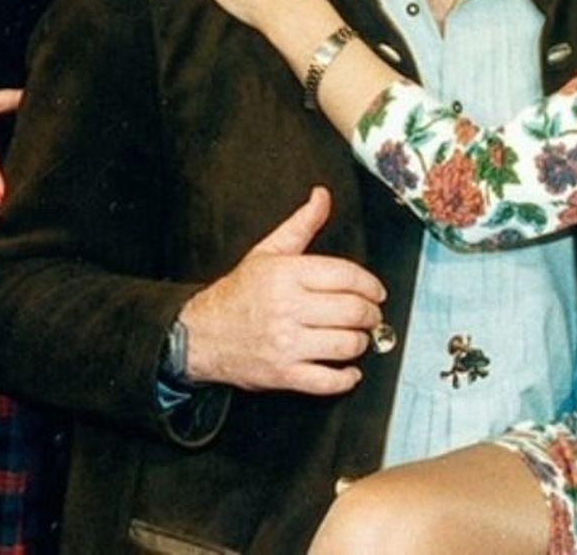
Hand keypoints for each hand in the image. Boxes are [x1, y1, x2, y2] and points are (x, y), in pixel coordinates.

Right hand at [177, 187, 386, 394]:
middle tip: (372, 315)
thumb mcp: (268, 252)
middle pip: (352, 311)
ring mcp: (285, 343)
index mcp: (286, 275)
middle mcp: (287, 308)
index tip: (376, 291)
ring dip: (362, 342)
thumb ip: (301, 224)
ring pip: (345, 344)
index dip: (371, 285)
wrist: (200, 334)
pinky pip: (326, 381)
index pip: (346, 276)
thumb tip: (322, 196)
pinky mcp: (282, 374)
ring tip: (359, 337)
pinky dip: (346, 378)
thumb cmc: (238, 293)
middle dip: (371, 314)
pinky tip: (350, 371)